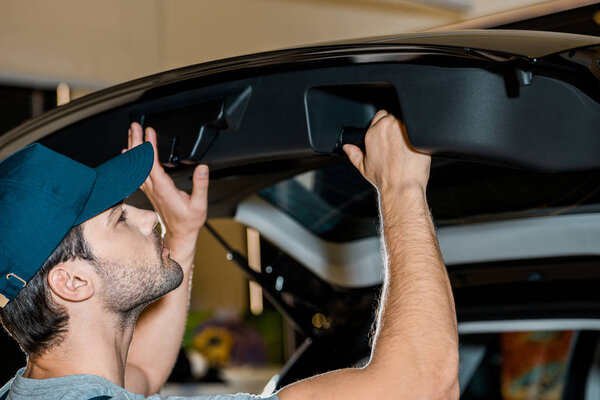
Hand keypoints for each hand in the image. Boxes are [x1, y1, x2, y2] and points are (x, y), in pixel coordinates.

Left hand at [125, 122, 208, 243]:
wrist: (180, 234)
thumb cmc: (189, 221)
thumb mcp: (200, 204)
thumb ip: (201, 185)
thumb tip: (202, 167)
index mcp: (164, 189)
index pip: (152, 164)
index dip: (149, 147)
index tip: (149, 132)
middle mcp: (153, 189)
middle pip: (140, 162)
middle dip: (137, 142)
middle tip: (135, 126)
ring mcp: (149, 190)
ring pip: (136, 166)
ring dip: (134, 148)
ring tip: (132, 133)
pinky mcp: (150, 191)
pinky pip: (137, 172)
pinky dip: (132, 160)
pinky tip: (128, 153)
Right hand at [343, 110, 430, 192]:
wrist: (402, 186)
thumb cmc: (385, 179)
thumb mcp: (364, 167)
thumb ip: (354, 154)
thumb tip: (347, 147)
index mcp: (373, 132)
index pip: (380, 115)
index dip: (384, 125)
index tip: (388, 135)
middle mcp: (387, 126)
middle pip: (394, 116)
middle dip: (395, 127)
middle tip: (398, 143)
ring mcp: (403, 128)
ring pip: (406, 121)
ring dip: (407, 131)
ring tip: (407, 147)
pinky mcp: (417, 133)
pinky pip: (419, 129)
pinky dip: (418, 137)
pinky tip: (415, 148)